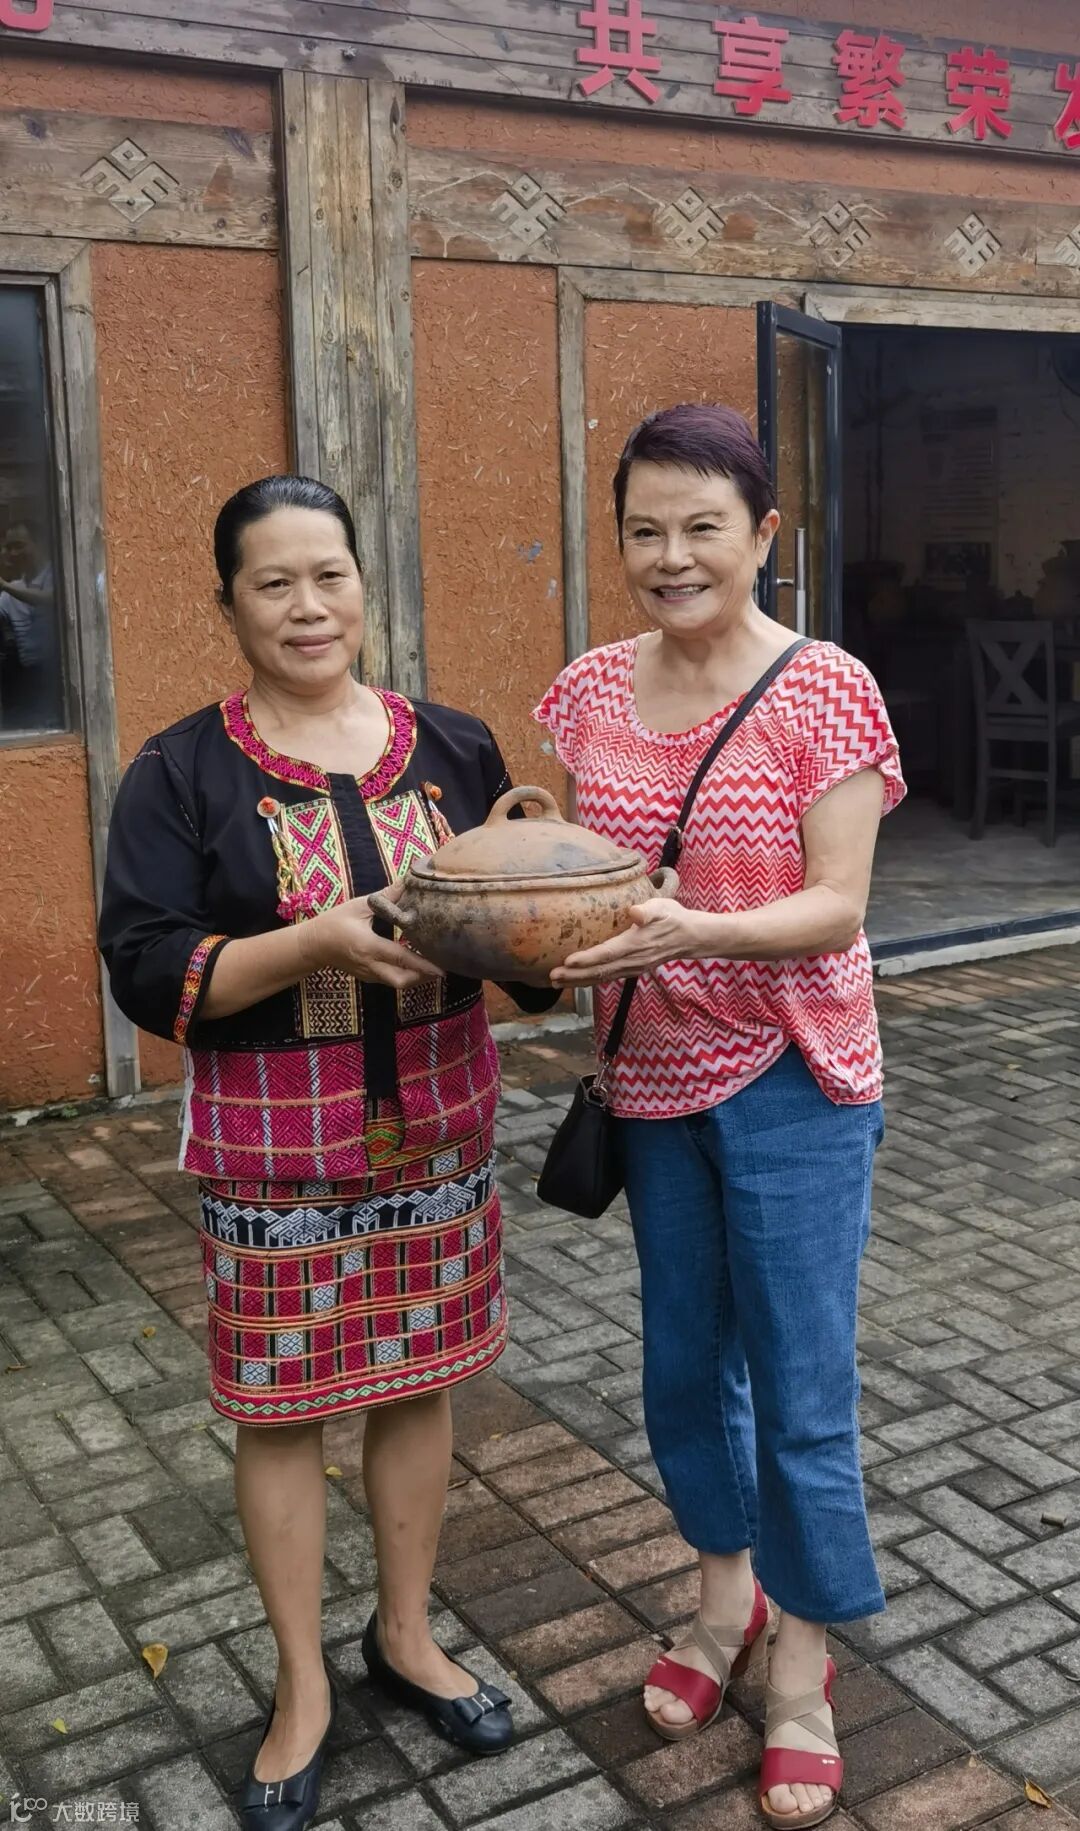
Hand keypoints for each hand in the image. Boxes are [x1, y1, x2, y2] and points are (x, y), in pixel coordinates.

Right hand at [299, 891, 443, 990]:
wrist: (312, 945)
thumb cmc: (334, 922)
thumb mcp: (358, 906)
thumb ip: (385, 897)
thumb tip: (408, 882)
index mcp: (368, 946)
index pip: (401, 958)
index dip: (423, 965)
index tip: (441, 968)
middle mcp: (370, 965)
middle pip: (402, 981)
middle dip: (423, 977)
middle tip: (441, 967)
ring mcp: (368, 974)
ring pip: (397, 984)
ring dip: (416, 978)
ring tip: (432, 967)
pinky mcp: (367, 977)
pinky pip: (390, 981)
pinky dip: (404, 976)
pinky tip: (414, 966)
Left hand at [550, 900, 710, 986]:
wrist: (689, 937)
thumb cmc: (672, 917)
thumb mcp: (662, 907)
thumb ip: (647, 910)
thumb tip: (634, 912)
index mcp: (636, 943)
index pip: (608, 953)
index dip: (587, 959)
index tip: (567, 961)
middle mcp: (633, 960)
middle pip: (600, 971)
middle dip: (574, 975)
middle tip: (552, 976)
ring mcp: (632, 967)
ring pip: (601, 977)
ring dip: (578, 981)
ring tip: (555, 982)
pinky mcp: (631, 970)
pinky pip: (607, 978)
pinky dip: (589, 981)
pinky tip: (574, 981)